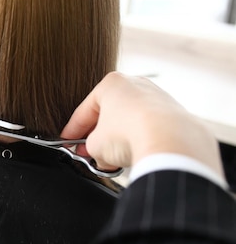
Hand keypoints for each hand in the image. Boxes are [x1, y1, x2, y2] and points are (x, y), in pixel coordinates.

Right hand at [60, 72, 222, 175]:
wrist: (169, 142)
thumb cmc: (129, 134)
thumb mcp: (95, 145)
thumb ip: (91, 147)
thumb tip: (99, 156)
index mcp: (111, 83)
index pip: (84, 110)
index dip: (72, 130)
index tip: (67, 142)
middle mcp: (136, 84)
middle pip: (109, 113)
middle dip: (97, 135)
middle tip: (88, 152)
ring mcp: (158, 97)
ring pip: (129, 121)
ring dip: (119, 140)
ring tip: (112, 160)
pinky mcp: (174, 113)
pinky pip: (149, 128)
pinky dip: (139, 141)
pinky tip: (133, 156)